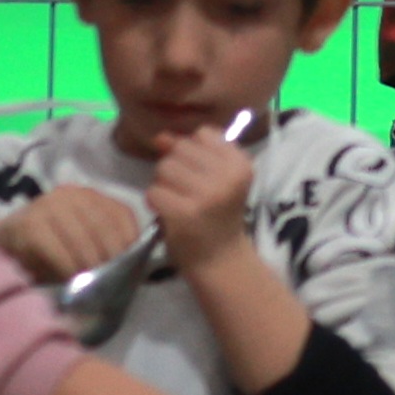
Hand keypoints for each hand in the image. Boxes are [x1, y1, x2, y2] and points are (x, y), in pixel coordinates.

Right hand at [0, 185, 146, 281]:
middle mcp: (70, 194)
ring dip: (91, 265)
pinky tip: (72, 280)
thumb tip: (132, 266)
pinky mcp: (29, 224)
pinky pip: (57, 249)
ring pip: (82, 237)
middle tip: (113, 282)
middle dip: (111, 257)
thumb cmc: (49, 248)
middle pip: (103, 226)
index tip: (132, 264)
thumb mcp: (81, 241)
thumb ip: (104, 244)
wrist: (3, 245)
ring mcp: (47, 205)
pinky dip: (68, 267)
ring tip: (94, 285)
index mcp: (88, 196)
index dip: (130, 240)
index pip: (121, 213)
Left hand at [144, 125, 256, 271]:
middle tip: (188, 193)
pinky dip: (156, 203)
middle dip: (176, 168)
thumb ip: (190, 152)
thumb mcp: (216, 178)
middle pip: (180, 149)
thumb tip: (161, 137)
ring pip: (164, 168)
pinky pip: (154, 191)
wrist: (221, 261)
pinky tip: (170, 214)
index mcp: (240, 164)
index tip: (203, 175)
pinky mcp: (184, 214)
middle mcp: (228, 177)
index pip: (203, 134)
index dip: (194, 152)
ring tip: (179, 202)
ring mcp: (206, 195)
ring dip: (164, 184)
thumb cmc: (217, 216)